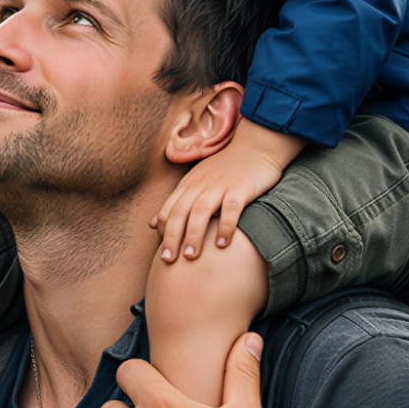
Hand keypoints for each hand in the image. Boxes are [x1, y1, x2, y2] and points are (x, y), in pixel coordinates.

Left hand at [153, 120, 302, 262]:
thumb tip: (152, 223)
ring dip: (193, 234)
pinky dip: (225, 226)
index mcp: (188, 184)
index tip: (162, 253)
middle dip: (172, 237)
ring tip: (190, 256)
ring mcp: (220, 185)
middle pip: (180, 212)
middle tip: (169, 260)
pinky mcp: (240, 188)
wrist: (256, 146)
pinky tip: (222, 245)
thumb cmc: (226, 169)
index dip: (163, 232)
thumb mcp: (195, 181)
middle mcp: (200, 185)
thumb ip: (176, 202)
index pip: (168, 209)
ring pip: (201, 211)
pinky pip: (231, 209)